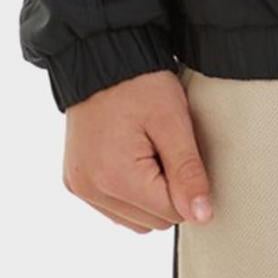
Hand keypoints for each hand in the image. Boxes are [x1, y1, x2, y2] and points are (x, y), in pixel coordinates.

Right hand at [61, 68, 215, 233]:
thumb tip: (202, 215)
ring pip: (134, 220)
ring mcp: (80, 187)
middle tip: (165, 148)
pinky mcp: (75, 181)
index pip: (171, 213)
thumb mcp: (172, 120)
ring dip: (148, 196)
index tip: (182, 152)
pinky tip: (132, 158)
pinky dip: (128, 192)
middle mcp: (91, 189)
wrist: (101, 56)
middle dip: (167, 191)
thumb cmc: (139, 83)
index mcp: (115, 177)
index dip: (186, 185)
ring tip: (148, 151)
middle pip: (152, 221)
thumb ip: (188, 172)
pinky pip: (112, 208)